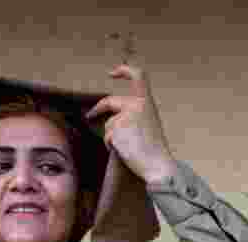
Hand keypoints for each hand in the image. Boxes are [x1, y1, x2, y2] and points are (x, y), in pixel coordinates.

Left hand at [86, 64, 177, 184]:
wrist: (158, 165)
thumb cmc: (155, 149)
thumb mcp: (149, 123)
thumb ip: (135, 114)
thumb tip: (112, 117)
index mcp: (147, 102)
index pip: (138, 76)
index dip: (124, 71)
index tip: (112, 73)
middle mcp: (135, 105)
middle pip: (110, 102)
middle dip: (97, 108)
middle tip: (89, 115)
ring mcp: (124, 117)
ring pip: (109, 125)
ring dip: (113, 137)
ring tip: (129, 148)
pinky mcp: (115, 130)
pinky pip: (108, 137)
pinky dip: (112, 146)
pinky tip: (125, 152)